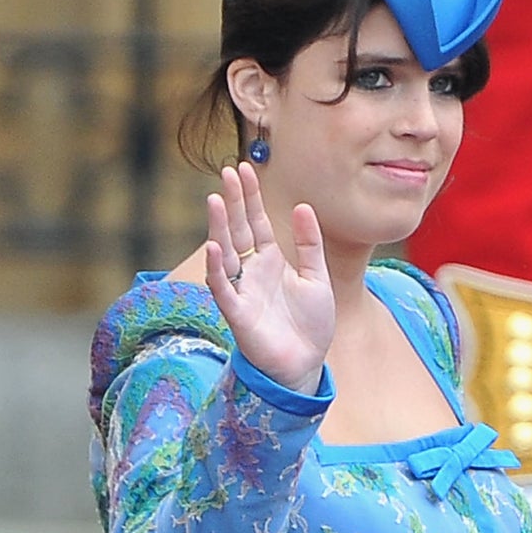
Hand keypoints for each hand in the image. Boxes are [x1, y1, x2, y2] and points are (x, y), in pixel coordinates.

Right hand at [205, 162, 334, 395]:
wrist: (306, 364)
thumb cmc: (309, 324)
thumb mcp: (317, 277)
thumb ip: (309, 244)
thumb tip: (302, 206)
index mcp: (270, 262)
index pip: (255, 222)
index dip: (250, 197)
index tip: (243, 168)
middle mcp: (252, 272)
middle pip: (238, 230)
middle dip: (233, 202)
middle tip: (227, 172)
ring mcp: (242, 291)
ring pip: (226, 253)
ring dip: (219, 228)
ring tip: (216, 200)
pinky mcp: (238, 314)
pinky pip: (223, 288)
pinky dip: (217, 269)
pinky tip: (214, 247)